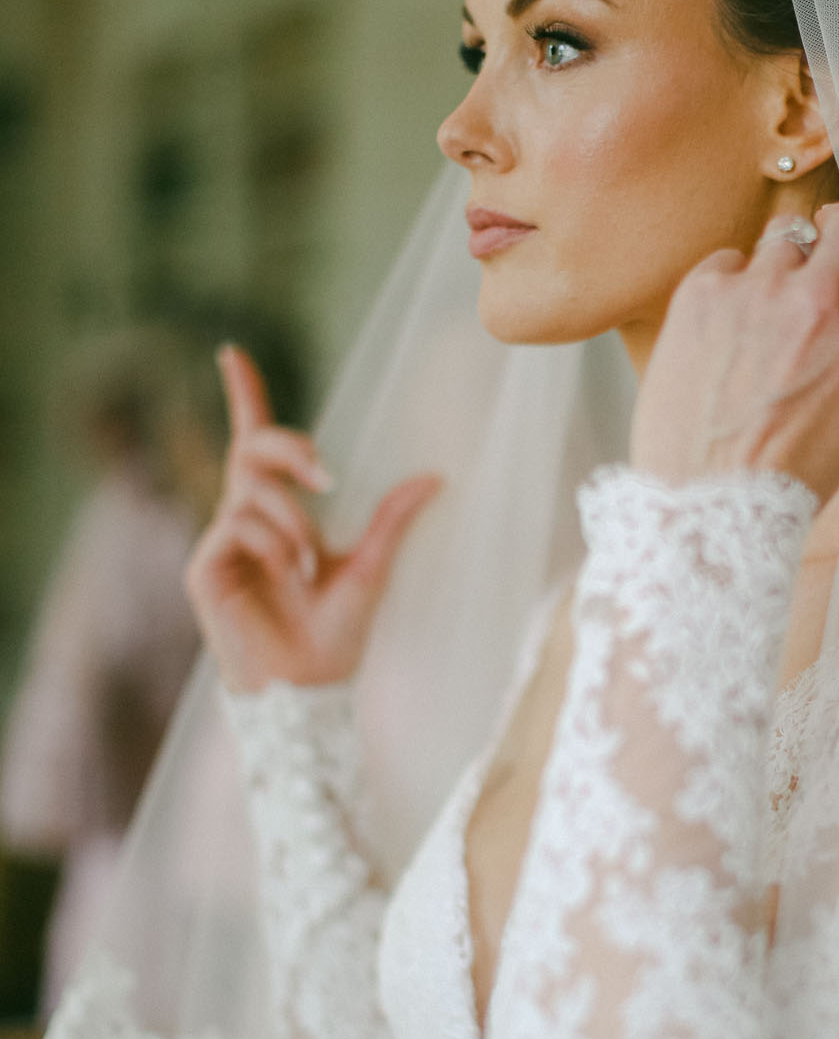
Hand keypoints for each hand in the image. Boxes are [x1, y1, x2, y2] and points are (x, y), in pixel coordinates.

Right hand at [185, 345, 441, 693]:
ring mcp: (220, 544)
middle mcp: (242, 520)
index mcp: (276, 514)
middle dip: (289, 448)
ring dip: (293, 523)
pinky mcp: (204, 568)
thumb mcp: (372, 566)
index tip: (232, 352)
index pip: (253, 443)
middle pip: (252, 450)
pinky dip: (272, 544)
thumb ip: (394, 519)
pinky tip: (286, 575)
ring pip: (252, 494)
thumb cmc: (336, 635)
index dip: (244, 396)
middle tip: (326, 471)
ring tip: (310, 565)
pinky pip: (238, 527)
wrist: (311, 685)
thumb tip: (435, 476)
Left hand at [631, 112, 838, 503]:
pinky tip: (723, 343)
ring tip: (761, 338)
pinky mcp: (704, 291)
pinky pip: (728, 260)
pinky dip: (729, 290)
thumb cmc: (797, 471)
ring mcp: (763, 291)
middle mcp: (829, 300)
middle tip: (815, 298)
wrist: (710, 507)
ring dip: (780, 273)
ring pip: (786, 238)